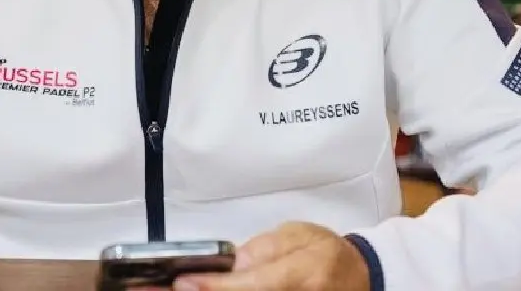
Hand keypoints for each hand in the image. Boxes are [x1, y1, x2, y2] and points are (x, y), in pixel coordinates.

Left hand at [173, 222, 370, 290]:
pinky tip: (202, 290)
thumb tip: (233, 262)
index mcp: (304, 273)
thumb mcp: (299, 235)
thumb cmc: (327, 255)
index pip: (252, 284)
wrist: (358, 278)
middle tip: (162, 288)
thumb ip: (264, 248)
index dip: (216, 286)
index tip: (184, 282)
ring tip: (169, 289)